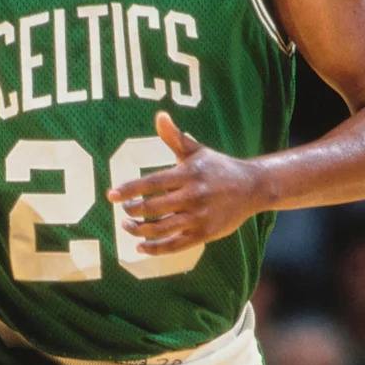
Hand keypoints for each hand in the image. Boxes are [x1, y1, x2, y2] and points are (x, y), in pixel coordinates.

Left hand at [106, 111, 264, 254]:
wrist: (252, 187)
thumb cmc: (218, 167)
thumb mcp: (197, 150)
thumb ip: (175, 136)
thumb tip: (159, 115)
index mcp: (187, 175)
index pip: (152, 183)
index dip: (130, 189)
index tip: (112, 195)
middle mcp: (192, 196)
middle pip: (153, 207)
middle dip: (133, 211)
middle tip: (123, 211)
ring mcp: (198, 217)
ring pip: (161, 229)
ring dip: (139, 231)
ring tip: (127, 227)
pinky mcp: (204, 234)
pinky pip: (175, 245)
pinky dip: (155, 249)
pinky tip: (140, 248)